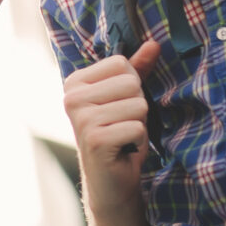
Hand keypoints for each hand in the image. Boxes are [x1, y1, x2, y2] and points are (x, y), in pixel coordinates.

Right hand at [62, 39, 162, 208]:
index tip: (118, 106)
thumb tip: (153, 43)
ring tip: (123, 136)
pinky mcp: (95, 140)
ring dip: (138, 123)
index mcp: (75, 83)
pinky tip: (123, 149)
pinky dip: (138, 140)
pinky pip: (137, 127)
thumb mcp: (126, 98)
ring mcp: (81, 120)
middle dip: (137, 106)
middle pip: (131, 83)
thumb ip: (137, 70)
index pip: (121, 63)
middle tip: (121, 124)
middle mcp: (71, 99)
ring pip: (138, 105)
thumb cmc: (119, 135)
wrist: (110, 181)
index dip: (131, 85)